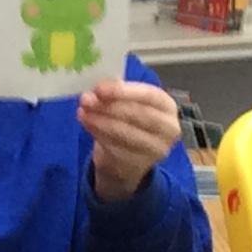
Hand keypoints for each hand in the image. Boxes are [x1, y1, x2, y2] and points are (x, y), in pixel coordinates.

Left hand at [79, 79, 184, 201]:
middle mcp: (168, 128)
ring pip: (125, 133)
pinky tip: (86, 123)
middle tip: (86, 99)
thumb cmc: (131, 120)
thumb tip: (98, 88)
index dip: (123, 91)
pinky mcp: (138, 164)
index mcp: (167, 106)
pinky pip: (115, 147)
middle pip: (138, 114)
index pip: (149, 95)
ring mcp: (155, 149)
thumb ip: (118, 92)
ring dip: (100, 120)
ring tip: (83, 111)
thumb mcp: (129, 102)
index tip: (99, 88)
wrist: (130, 155)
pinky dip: (97, 133)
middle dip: (109, 106)